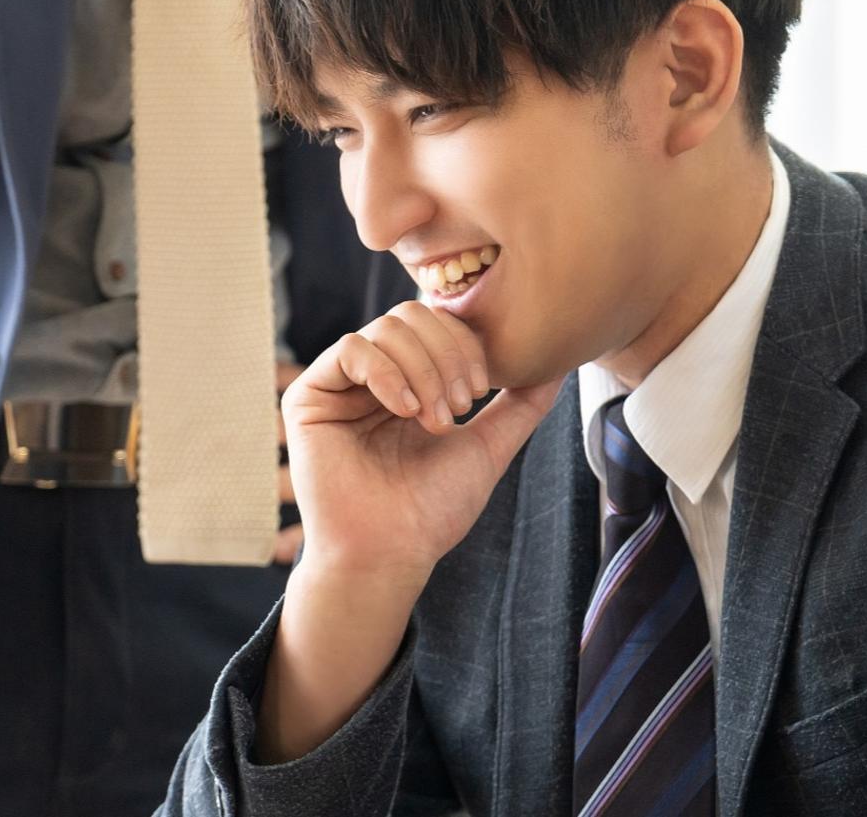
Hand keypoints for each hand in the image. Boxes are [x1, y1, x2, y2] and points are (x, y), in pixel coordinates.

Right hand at [280, 302, 563, 586]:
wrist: (391, 552)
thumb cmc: (433, 509)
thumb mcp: (488, 447)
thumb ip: (521, 405)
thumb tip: (558, 365)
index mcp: (407, 381)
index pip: (436, 324)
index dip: (465, 344)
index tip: (483, 391)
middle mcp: (371, 377)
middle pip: (412, 315)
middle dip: (447, 355)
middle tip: (463, 405)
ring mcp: (339, 385)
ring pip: (386, 328)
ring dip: (423, 370)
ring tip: (435, 420)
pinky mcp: (308, 396)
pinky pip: (351, 349)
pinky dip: (388, 373)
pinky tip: (404, 411)